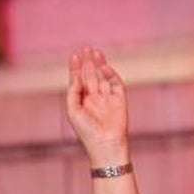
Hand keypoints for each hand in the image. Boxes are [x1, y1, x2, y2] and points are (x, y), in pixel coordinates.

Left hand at [66, 46, 128, 166]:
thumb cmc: (86, 132)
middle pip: (91, 75)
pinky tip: (104, 67)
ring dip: (99, 64)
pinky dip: (110, 75)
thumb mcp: (73, 111)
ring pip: (103, 77)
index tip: (74, 56)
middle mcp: (95, 99)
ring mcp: (107, 98)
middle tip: (85, 48)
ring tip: (94, 51)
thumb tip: (75, 76)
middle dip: (88, 62)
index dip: (76, 68)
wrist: (105, 144)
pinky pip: (115, 84)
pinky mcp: (120, 100)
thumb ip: (73, 92)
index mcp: (82, 102)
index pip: (79, 81)